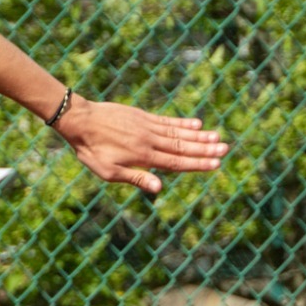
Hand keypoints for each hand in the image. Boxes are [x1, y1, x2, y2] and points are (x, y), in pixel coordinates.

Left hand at [53, 96, 227, 194]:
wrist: (80, 119)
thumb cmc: (92, 151)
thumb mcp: (109, 172)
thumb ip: (136, 178)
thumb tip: (159, 189)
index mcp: (143, 157)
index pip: (176, 162)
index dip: (197, 164)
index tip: (215, 164)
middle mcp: (150, 140)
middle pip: (183, 146)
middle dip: (205, 149)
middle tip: (226, 150)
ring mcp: (147, 126)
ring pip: (178, 132)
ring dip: (199, 135)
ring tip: (217, 137)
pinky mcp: (142, 116)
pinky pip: (167, 121)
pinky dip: (183, 122)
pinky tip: (196, 123)